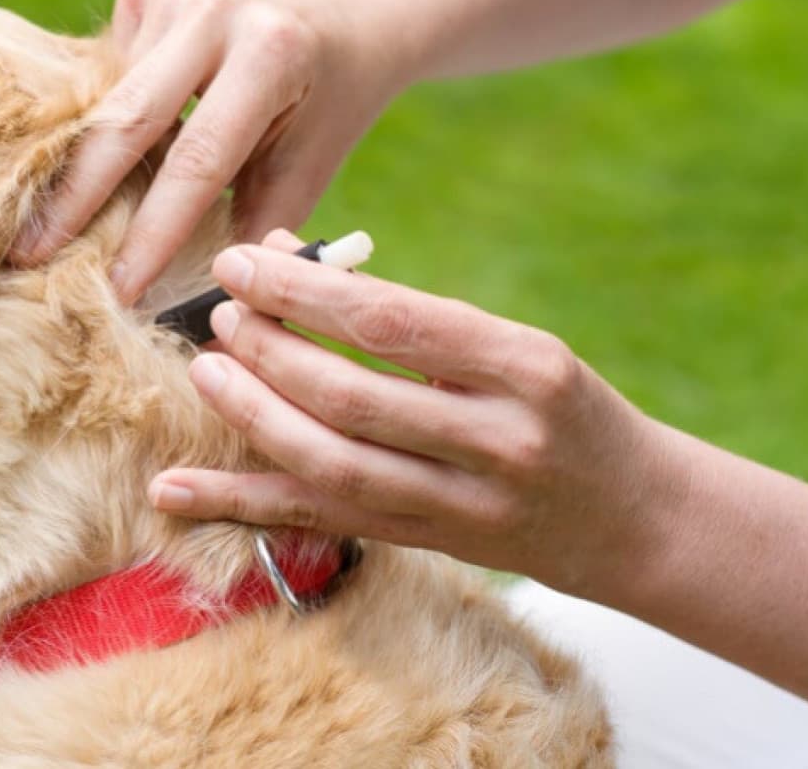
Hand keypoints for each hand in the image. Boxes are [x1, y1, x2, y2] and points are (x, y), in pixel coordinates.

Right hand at [10, 0, 406, 302]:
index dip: (153, 231)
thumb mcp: (308, 169)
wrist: (343, 14)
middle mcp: (214, 12)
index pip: (198, 159)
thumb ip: (252, 230)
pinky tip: (96, 157)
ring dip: (81, 165)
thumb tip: (193, 311)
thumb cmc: (326, 108)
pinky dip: (100, 124)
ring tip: (41, 227)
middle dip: (75, 198)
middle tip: (27, 257)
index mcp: (270, 55)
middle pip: (126, 119)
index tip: (119, 290)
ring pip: (107, 100)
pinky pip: (106, 76)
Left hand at [149, 230, 684, 599]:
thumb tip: (292, 263)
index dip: (305, 292)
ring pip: (334, 465)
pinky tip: (173, 490)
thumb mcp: (513, 348)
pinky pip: (322, 522)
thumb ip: (412, 317)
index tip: (242, 262)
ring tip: (206, 373)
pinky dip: (240, 505)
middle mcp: (499, 440)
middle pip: (355, 397)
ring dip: (254, 418)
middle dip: (272, 353)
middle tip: (221, 316)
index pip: (394, 323)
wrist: (634, 517)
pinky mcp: (430, 545)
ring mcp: (465, 505)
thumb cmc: (560, 408)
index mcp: (525, 367)